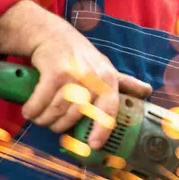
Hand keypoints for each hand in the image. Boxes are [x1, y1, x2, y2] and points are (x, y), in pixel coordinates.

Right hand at [22, 21, 151, 149]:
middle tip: (53, 126)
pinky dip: (33, 110)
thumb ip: (125, 82)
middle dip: (60, 125)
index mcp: (109, 80)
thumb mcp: (105, 67)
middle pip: (76, 115)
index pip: (109, 110)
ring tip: (40, 118)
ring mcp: (74, 74)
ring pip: (57, 110)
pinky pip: (41, 101)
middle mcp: (94, 77)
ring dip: (45, 119)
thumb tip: (148, 91)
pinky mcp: (53, 72)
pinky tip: (30, 111)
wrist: (52, 34)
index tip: (93, 145)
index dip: (102, 130)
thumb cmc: (80, 56)